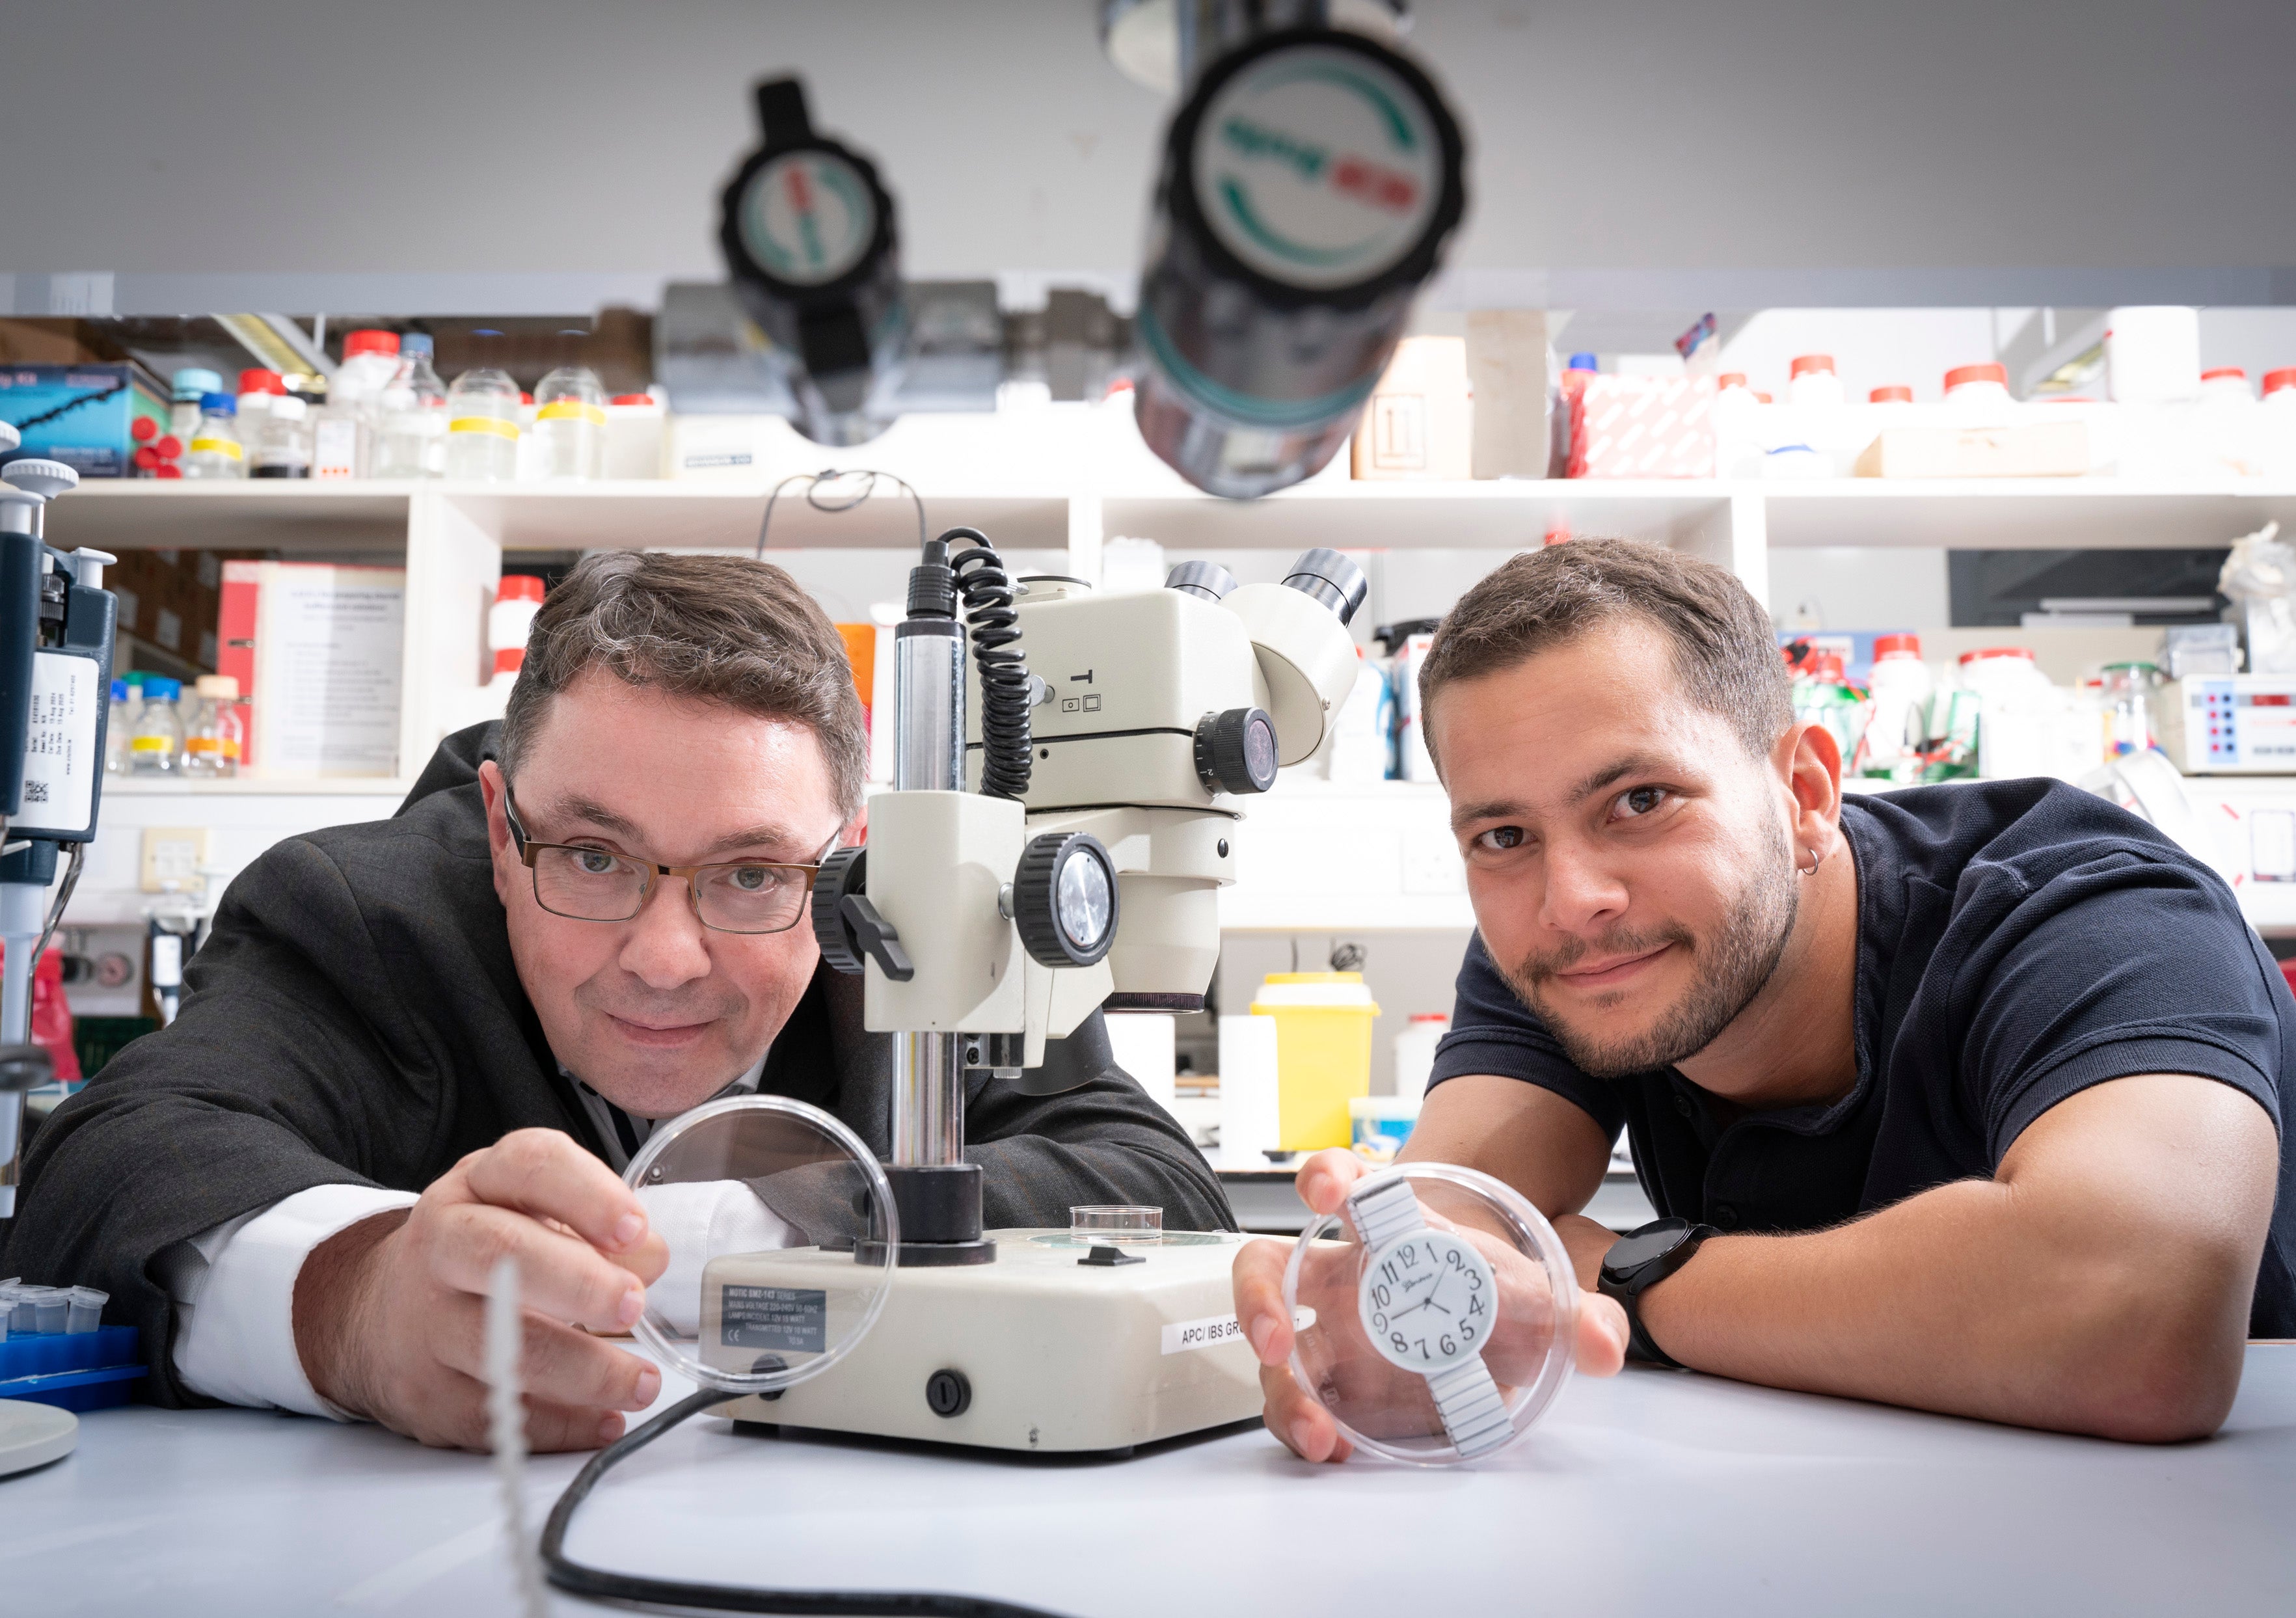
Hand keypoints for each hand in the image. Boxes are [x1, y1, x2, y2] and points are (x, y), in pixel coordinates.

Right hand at [293, 1128, 670, 1451]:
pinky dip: (558, 1425)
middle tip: (633, 1305)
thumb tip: (651, 1258)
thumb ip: (596, 1227)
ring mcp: (425, 1324)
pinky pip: (494, 1417)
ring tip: (640, 1382)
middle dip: (577, 1282)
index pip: (528, 1165)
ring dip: (582, 1371)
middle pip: (499, 1253)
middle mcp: (441, 1246)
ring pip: (497, 1348)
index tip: (635, 1229)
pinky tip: (604, 1421)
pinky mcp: (425, 1396)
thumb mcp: (530, 1214)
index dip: (587, 1195)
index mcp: (476, 1187)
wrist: (378, 1314)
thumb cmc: (480, 1254)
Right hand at [1232, 1148, 1628, 1462]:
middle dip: (1258, 1297)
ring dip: (1282, 1387)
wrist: (1490, 1336)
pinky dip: (1302, 1426)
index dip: (1327, 1177)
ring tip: (1317, 1430)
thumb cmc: (1494, 1297)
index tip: (1326, 1189)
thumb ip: (1580, 1315)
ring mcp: (1330, 1335)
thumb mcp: (1541, 1301)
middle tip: (1276, 1337)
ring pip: (1274, 1349)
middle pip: (1268, 1267)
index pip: (1346, 1186)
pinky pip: (1295, 1403)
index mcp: (1388, 1233)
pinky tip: (1333, 1448)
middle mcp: (1344, 1279)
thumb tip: (1606, 1343)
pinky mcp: (1331, 1386)